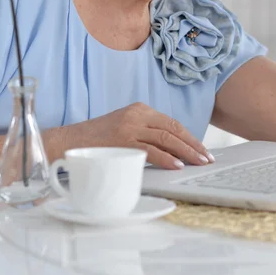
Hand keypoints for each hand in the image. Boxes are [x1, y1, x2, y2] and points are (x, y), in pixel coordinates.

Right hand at [82, 102, 213, 169]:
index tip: (202, 149)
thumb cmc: (98, 139)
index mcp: (139, 109)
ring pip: (165, 138)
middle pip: (172, 129)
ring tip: (199, 162)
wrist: (68, 142)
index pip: (172, 122)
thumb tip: (173, 149)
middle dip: (193, 144)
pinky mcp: (122, 141)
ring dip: (186, 152)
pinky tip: (178, 165)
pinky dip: (166, 158)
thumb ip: (145, 132)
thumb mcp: (124, 128)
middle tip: (207, 158)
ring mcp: (129, 127)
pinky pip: (150, 150)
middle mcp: (136, 115)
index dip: (190, 136)